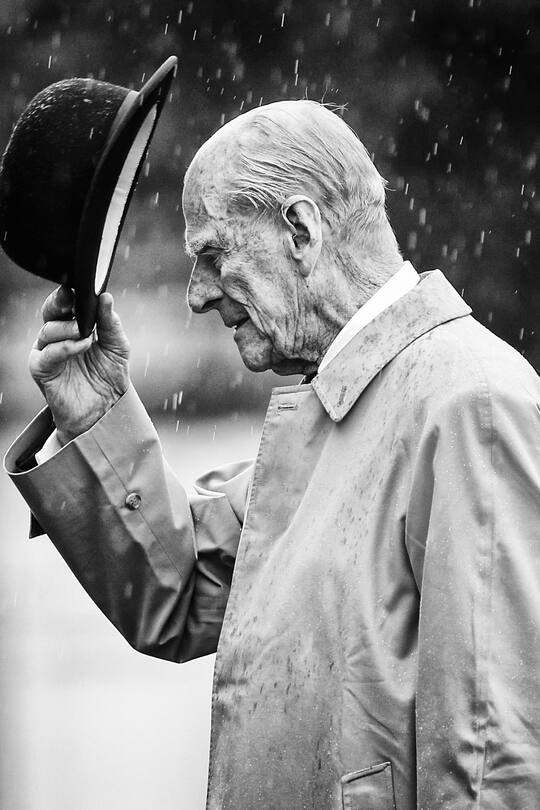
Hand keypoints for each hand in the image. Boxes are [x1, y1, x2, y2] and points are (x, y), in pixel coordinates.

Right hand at [29, 286, 129, 444]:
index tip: (82, 286)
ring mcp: (47, 353)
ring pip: (48, 330)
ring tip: (88, 334)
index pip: (66, 304)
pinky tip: (81, 346)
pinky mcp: (41, 370)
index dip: (71, 294)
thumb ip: (111, 323)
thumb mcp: (117, 346)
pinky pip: (47, 354)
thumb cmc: (109, 376)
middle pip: (50, 311)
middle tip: (72, 298)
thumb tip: (106, 297)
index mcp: (73, 327)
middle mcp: (56, 337)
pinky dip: (65, 347)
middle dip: (60, 302)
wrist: (105, 410)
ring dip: (69, 328)